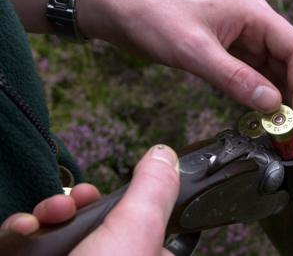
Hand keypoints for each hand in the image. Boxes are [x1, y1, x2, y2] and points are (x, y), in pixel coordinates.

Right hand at [2, 145, 179, 255]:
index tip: (105, 189)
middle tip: (73, 201)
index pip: (132, 219)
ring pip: (53, 226)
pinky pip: (22, 241)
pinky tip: (24, 230)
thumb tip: (166, 155)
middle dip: (74, 203)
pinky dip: (18, 230)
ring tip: (48, 216)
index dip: (117, 200)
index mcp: (139, 253)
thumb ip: (153, 191)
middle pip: (87, 219)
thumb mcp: (138, 232)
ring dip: (46, 212)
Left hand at [77, 0, 292, 150]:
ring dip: (285, 106)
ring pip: (275, 75)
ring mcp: (243, 40)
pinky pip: (255, 79)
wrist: (122, 10)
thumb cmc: (153, 17)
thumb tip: (272, 104)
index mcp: (254, 15)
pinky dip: (263, 101)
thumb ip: (233, 77)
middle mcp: (255, 26)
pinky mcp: (230, 54)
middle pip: (291, 66)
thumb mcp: (193, 50)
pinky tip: (267, 121)